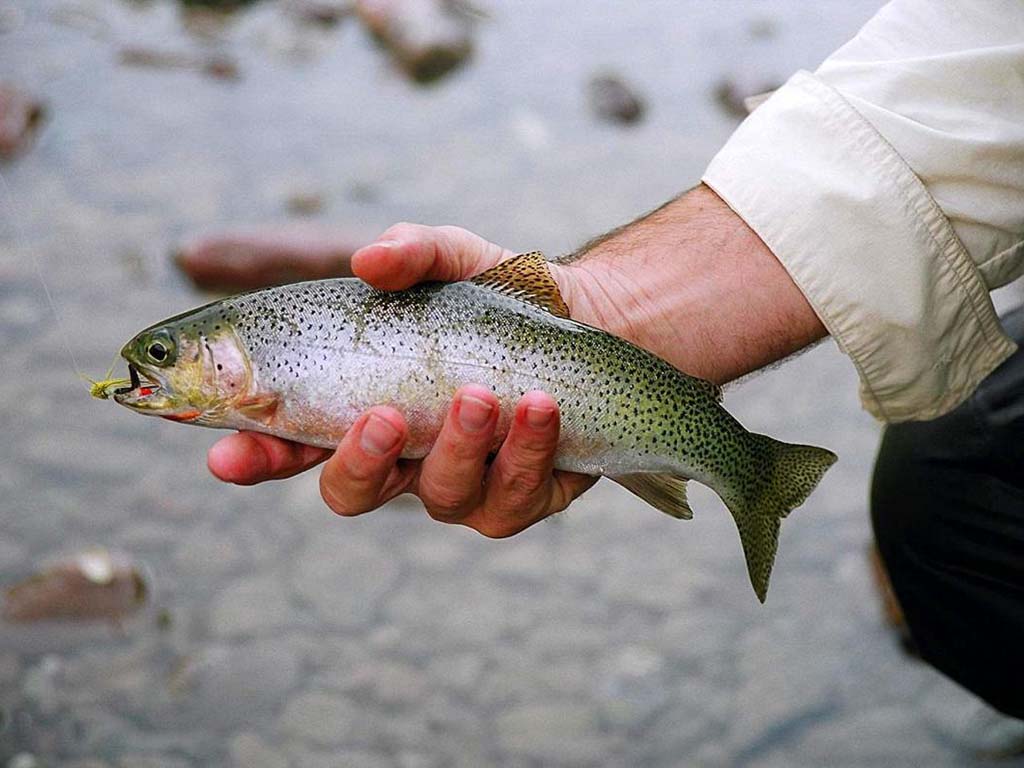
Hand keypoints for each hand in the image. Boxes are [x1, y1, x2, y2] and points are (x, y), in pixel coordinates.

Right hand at [207, 223, 597, 536]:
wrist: (591, 319)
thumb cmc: (500, 298)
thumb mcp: (456, 259)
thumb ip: (412, 252)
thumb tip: (369, 262)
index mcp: (365, 407)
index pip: (292, 443)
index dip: (255, 457)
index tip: (227, 456)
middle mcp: (406, 456)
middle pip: (352, 492)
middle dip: (360, 463)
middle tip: (384, 417)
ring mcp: (464, 483)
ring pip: (441, 498)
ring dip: (458, 448)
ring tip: (481, 395)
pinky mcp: (524, 496)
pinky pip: (515, 497)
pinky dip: (526, 451)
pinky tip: (541, 406)